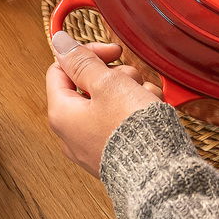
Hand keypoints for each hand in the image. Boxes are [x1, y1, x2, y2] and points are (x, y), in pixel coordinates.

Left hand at [45, 31, 161, 175]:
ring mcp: (91, 147)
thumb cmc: (131, 131)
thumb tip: (59, 42)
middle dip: (114, 76)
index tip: (112, 52)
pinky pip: (118, 124)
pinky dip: (135, 115)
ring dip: (129, 93)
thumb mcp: (107, 83)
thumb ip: (82, 61)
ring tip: (146, 99)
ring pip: (107, 104)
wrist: (159, 175)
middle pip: (87, 87)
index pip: (60, 70)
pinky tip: (151, 115)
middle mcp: (71, 134)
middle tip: (132, 78)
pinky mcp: (112, 155)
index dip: (86, 54)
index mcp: (62, 114)